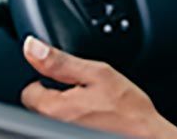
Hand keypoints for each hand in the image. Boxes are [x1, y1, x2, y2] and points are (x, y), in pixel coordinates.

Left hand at [21, 35, 176, 137]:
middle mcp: (51, 127)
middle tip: (87, 93)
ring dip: (68, 110)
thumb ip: (60, 61)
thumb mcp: (98, 73)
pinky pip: (65, 126)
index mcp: (53, 108)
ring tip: (94, 107)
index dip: (49, 80)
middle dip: (59, 96)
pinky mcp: (72, 137)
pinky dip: (78, 121)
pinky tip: (96, 119)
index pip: (29, 90)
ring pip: (54, 118)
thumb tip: (32, 46)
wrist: (146, 135)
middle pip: (40, 106)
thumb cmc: (128, 108)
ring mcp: (60, 133)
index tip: (70, 81)